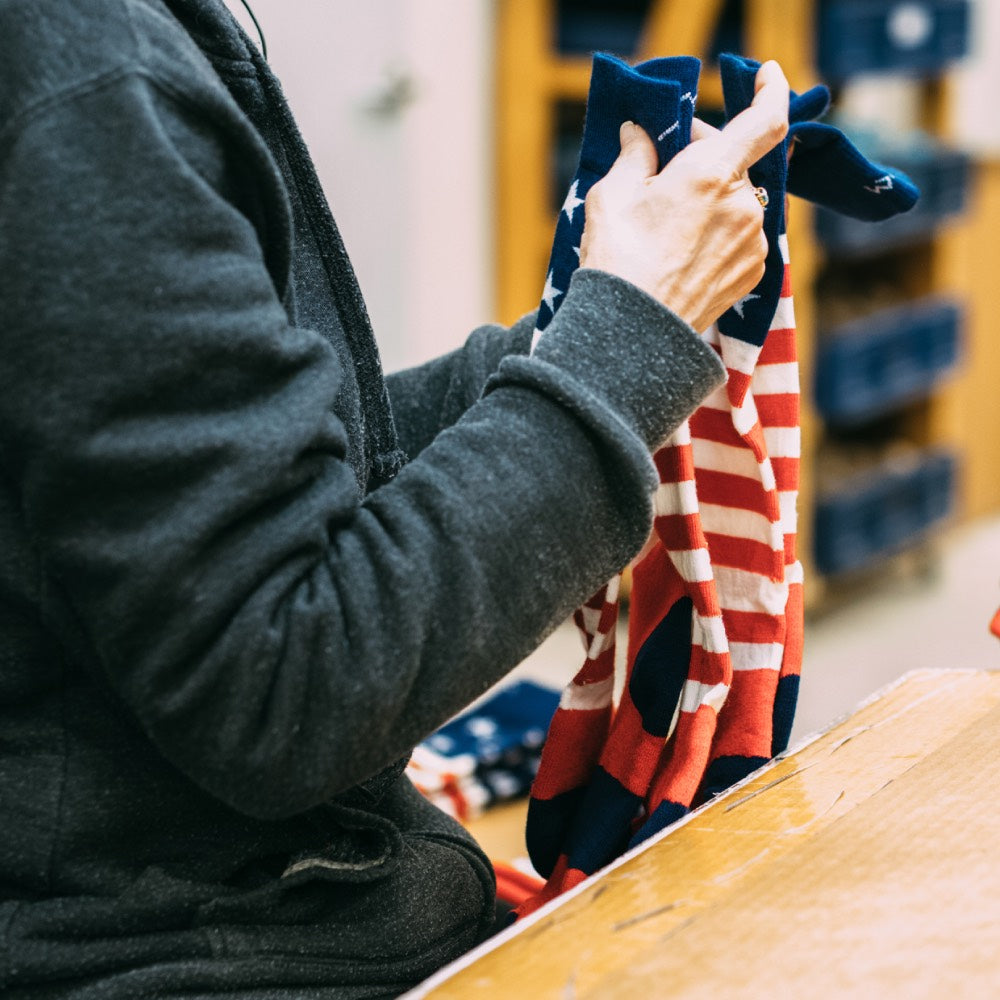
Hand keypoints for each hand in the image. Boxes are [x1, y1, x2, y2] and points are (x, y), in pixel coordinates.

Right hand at [579, 60, 789, 332]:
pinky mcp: (753, 273)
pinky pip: (742, 235)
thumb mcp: (612, 196)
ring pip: (738, 201)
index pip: (764, 119)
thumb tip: (640, 135)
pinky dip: (720, 232)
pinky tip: (685, 251)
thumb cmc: (618, 262)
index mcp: (710, 174)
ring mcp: (753, 242)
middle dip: (705, 158)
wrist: (634, 335)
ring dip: (712, 200)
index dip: (770, 90)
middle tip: (665, 170)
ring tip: (670, 225)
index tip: (766, 76)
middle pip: (736, 163)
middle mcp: (742, 205)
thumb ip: (634, 156)